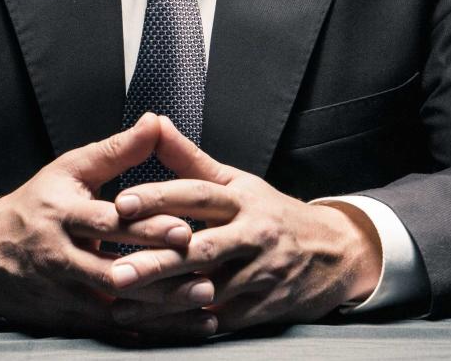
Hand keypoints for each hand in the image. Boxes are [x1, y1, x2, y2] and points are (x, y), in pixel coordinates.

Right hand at [0, 113, 212, 336]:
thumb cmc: (37, 203)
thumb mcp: (70, 170)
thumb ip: (117, 150)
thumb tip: (154, 121)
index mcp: (62, 215)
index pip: (106, 223)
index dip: (144, 228)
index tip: (183, 229)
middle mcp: (59, 257)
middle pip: (113, 269)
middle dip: (159, 274)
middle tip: (204, 275)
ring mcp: (61, 292)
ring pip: (115, 306)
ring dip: (161, 309)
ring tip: (203, 304)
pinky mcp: (64, 318)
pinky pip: (109, 329)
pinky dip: (146, 330)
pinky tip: (180, 329)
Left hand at [106, 115, 381, 333]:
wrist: (334, 252)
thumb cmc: (272, 213)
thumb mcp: (237, 181)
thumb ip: (190, 159)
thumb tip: (153, 123)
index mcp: (243, 199)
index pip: (197, 195)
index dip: (159, 197)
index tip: (121, 203)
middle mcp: (253, 235)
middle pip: (200, 249)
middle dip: (156, 262)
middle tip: (116, 272)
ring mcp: (261, 274)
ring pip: (208, 290)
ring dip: (163, 302)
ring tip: (122, 305)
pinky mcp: (264, 307)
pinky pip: (220, 319)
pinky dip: (187, 324)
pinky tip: (154, 327)